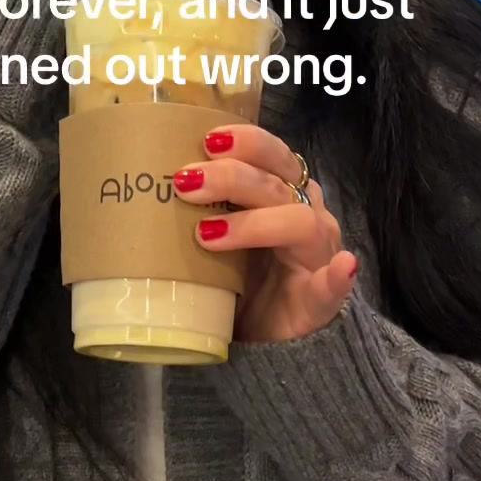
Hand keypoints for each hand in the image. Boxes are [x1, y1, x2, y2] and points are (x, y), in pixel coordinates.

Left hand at [173, 125, 357, 344]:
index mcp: (283, 192)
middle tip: (185, 184)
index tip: (206, 141)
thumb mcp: (216, 233)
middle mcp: (306, 214)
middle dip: (232, 177)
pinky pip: (333, 287)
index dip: (245, 141)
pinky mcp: (320, 301)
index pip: (272, 153)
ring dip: (253, 224)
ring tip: (208, 234)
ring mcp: (317, 256)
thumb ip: (197, 208)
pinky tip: (342, 266)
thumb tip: (139, 180)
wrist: (266, 340)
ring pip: (299, 223)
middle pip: (277, 183)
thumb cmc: (236, 274)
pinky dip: (337, 277)